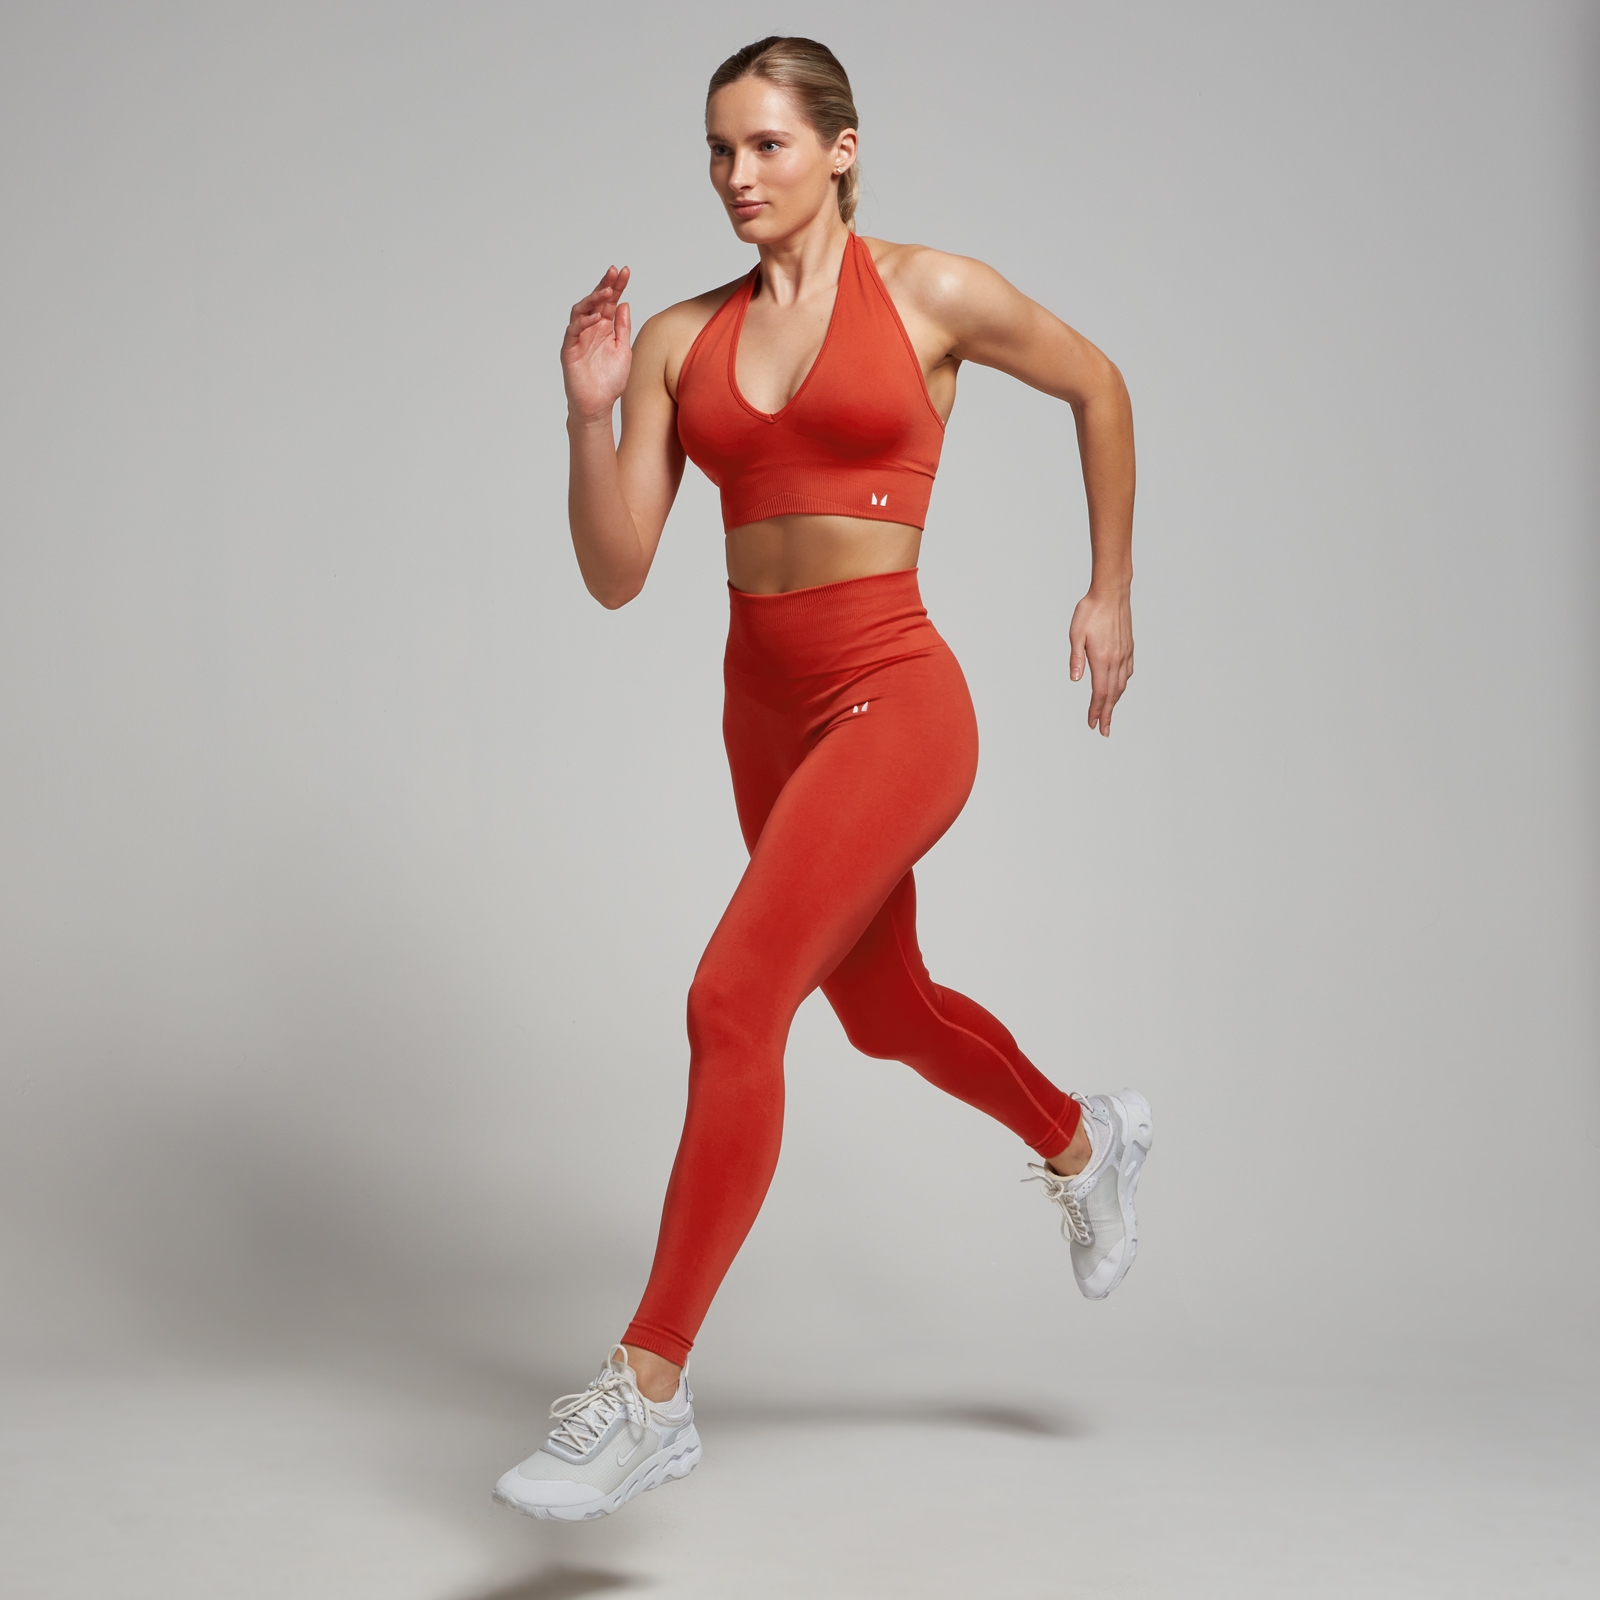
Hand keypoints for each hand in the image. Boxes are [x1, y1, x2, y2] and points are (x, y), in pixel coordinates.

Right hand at [562, 266, 632, 423]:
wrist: (598, 405)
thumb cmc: (610, 381)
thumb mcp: (623, 350)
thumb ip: (623, 328)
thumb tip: (624, 304)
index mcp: (604, 327)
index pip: (610, 302)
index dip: (617, 286)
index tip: (625, 271)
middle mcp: (590, 329)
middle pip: (595, 301)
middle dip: (604, 285)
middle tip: (614, 272)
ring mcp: (578, 338)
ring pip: (581, 311)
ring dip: (593, 299)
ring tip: (606, 291)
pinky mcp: (569, 349)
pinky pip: (573, 331)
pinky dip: (583, 322)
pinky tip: (595, 317)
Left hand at [1068, 587, 1133, 735]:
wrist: (1111, 592)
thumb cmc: (1090, 610)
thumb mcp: (1076, 633)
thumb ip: (1076, 658)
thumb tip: (1075, 679)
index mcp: (1102, 658)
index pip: (1099, 692)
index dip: (1096, 710)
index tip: (1092, 724)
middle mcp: (1116, 659)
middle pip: (1112, 694)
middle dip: (1107, 714)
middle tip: (1103, 730)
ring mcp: (1125, 654)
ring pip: (1121, 685)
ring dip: (1115, 702)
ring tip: (1109, 714)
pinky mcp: (1129, 648)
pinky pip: (1127, 672)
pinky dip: (1122, 685)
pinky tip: (1119, 689)